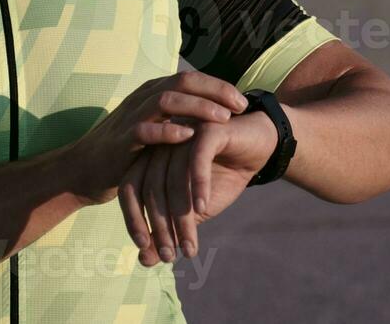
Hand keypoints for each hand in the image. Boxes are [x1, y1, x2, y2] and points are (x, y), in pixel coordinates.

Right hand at [68, 72, 248, 205]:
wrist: (82, 170)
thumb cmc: (124, 151)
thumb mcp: (153, 128)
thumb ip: (176, 118)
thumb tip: (213, 114)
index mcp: (152, 93)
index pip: (190, 78)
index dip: (219, 86)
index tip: (243, 102)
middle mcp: (142, 99)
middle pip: (183, 81)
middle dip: (215, 91)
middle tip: (240, 106)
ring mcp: (131, 117)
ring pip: (167, 100)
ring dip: (198, 107)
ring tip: (223, 119)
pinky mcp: (121, 140)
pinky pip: (146, 130)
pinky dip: (168, 131)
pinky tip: (190, 136)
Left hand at [117, 110, 278, 265]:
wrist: (259, 146)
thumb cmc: (222, 176)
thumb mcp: (194, 209)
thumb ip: (170, 228)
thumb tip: (145, 260)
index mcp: (152, 158)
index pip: (131, 188)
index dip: (133, 219)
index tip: (145, 248)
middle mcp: (163, 143)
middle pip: (151, 187)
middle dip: (160, 226)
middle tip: (169, 255)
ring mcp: (185, 132)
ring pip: (174, 178)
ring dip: (181, 216)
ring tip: (189, 245)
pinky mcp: (209, 128)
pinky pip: (198, 158)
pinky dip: (198, 185)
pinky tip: (203, 207)